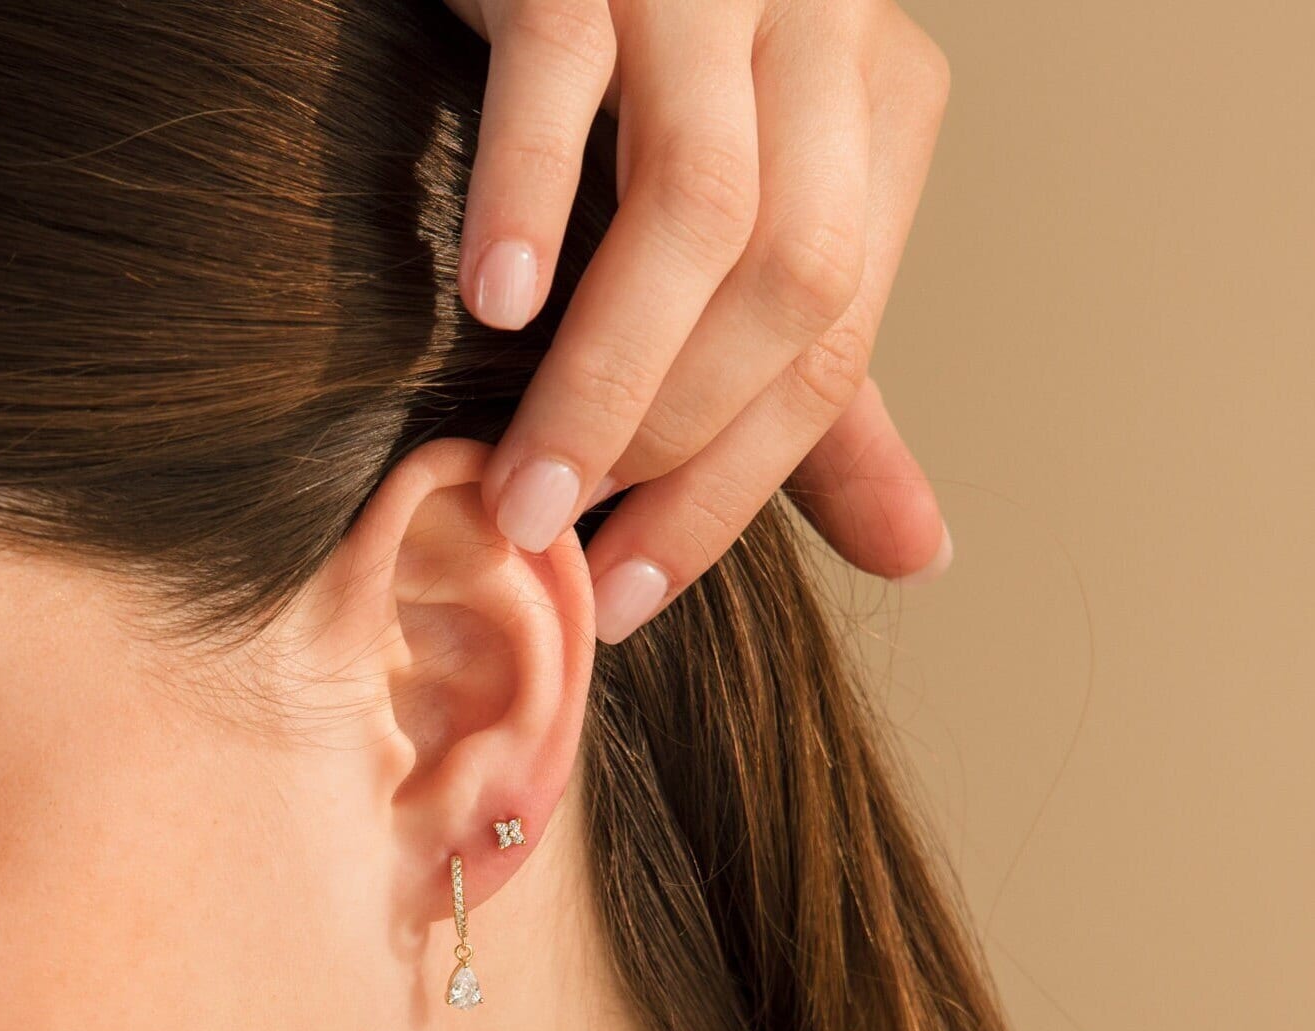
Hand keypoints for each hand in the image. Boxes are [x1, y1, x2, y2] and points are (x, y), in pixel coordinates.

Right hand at [443, 0, 952, 642]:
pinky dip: (530, 196)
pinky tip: (489, 302)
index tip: (628, 596)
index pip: (836, 348)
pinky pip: (564, 73)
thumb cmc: (648, 92)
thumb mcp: (764, 234)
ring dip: (606, 373)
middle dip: (674, 442)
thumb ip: (829, 394)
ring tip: (525, 482)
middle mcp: (821, 38)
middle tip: (558, 537)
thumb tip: (921, 556)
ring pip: (701, 206)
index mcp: (877, 120)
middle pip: (791, 283)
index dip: (731, 495)